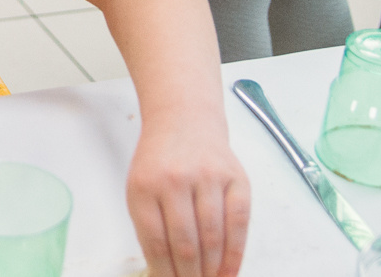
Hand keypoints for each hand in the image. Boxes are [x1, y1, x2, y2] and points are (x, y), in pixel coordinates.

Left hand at [126, 112, 249, 276]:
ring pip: (213, 237)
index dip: (165, 273)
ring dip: (213, 269)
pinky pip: (239, 223)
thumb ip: (149, 227)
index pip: (155, 242)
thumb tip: (164, 271)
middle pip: (186, 243)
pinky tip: (230, 271)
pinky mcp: (236, 178)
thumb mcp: (140, 187)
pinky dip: (236, 253)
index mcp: (145, 186)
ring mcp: (208, 177)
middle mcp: (176, 179)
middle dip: (190, 275)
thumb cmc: (161, 160)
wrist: (185, 119)